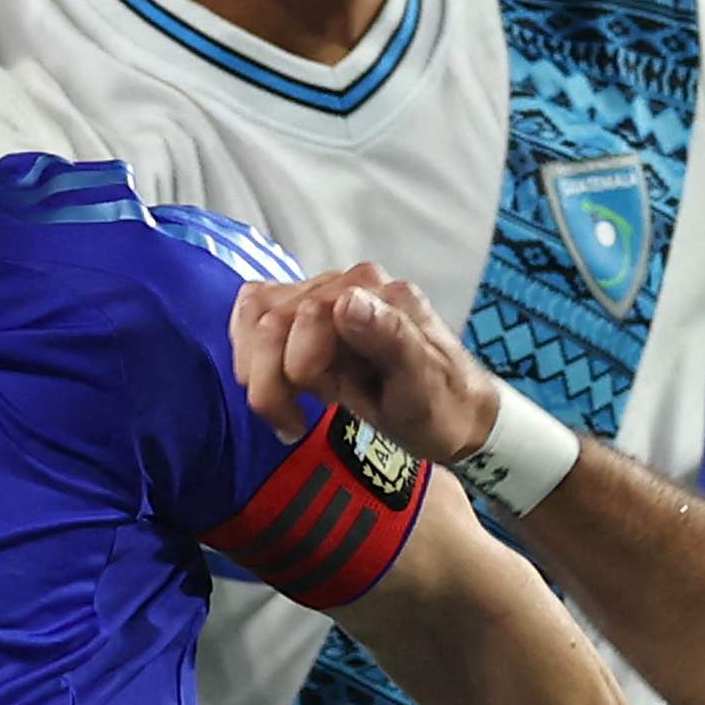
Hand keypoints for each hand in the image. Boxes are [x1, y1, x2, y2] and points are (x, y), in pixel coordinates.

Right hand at [233, 263, 502, 470]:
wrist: (453, 413)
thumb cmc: (440, 404)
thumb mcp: (422, 382)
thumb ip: (388, 338)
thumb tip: (346, 302)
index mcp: (374, 293)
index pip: (305, 318)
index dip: (299, 371)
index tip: (324, 407)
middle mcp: (345, 283)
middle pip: (270, 320)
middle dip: (273, 381)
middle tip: (297, 421)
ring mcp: (322, 294)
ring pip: (254, 316)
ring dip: (259, 370)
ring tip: (290, 405)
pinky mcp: (304, 310)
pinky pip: (253, 314)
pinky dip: (251, 354)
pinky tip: (279, 385)